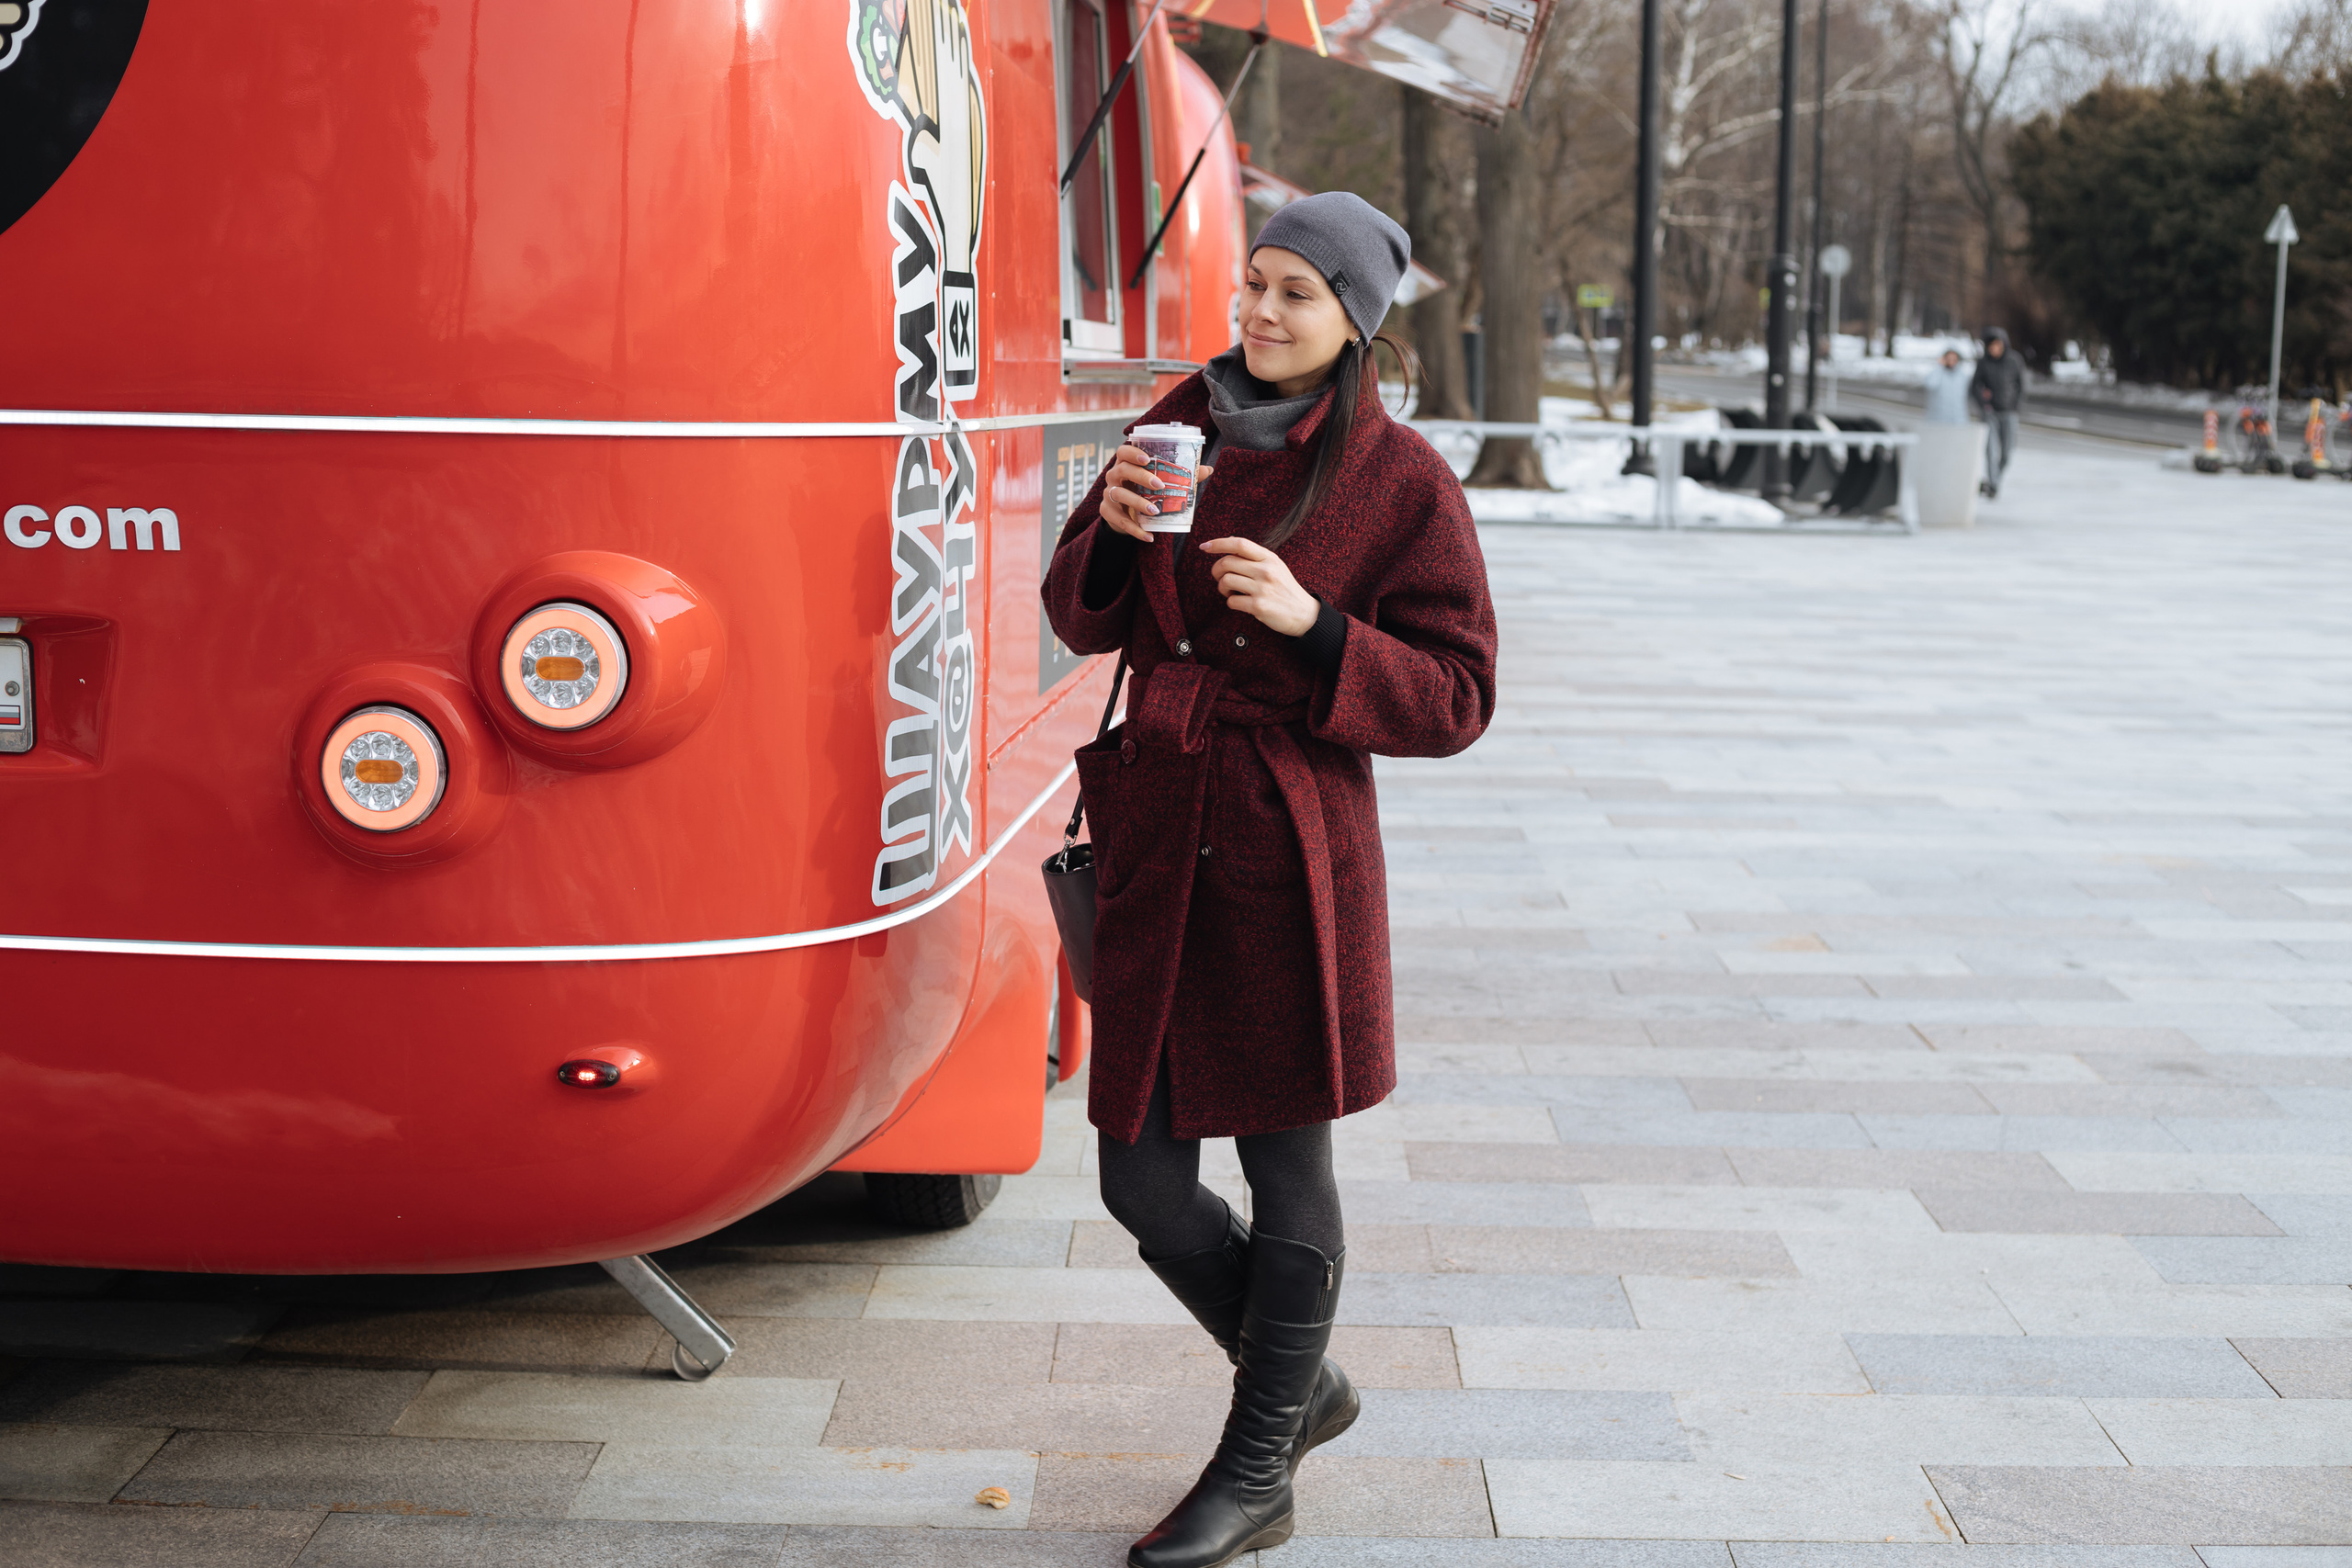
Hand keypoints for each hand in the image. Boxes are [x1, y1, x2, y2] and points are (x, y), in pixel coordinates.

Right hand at [1099, 444, 1214, 542]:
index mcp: (1127, 464)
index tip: (1148, 459)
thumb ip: (1182, 476)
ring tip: (1155, 511)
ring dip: (1137, 502)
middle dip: (1140, 477)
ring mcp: (1109, 494)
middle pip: (1122, 470)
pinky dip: (1135, 529)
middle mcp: (1114, 476)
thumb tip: (1208, 469)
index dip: (1133, 453)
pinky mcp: (1107, 512)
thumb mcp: (1161, 483)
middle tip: (1159, 485)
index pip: (1123, 452)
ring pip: (1118, 494)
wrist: (1126, 514)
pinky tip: (1149, 536)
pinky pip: (1120, 520)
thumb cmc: (1145, 492)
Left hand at [1200, 537, 1316, 636]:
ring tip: (1229, 591)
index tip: (1205, 546)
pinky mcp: (1258, 606)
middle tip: (1219, 577)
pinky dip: (1230, 602)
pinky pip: (1231, 601)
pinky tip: (1239, 602)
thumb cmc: (1286, 589)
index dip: (1219, 543)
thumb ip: (1255, 555)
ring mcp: (1262, 588)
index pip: (1239, 544)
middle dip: (1216, 570)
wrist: (1303, 614)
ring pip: (1226, 581)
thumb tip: (1230, 541)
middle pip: (1227, 562)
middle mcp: (1266, 571)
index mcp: (1269, 558)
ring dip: (1222, 588)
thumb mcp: (1275, 566)